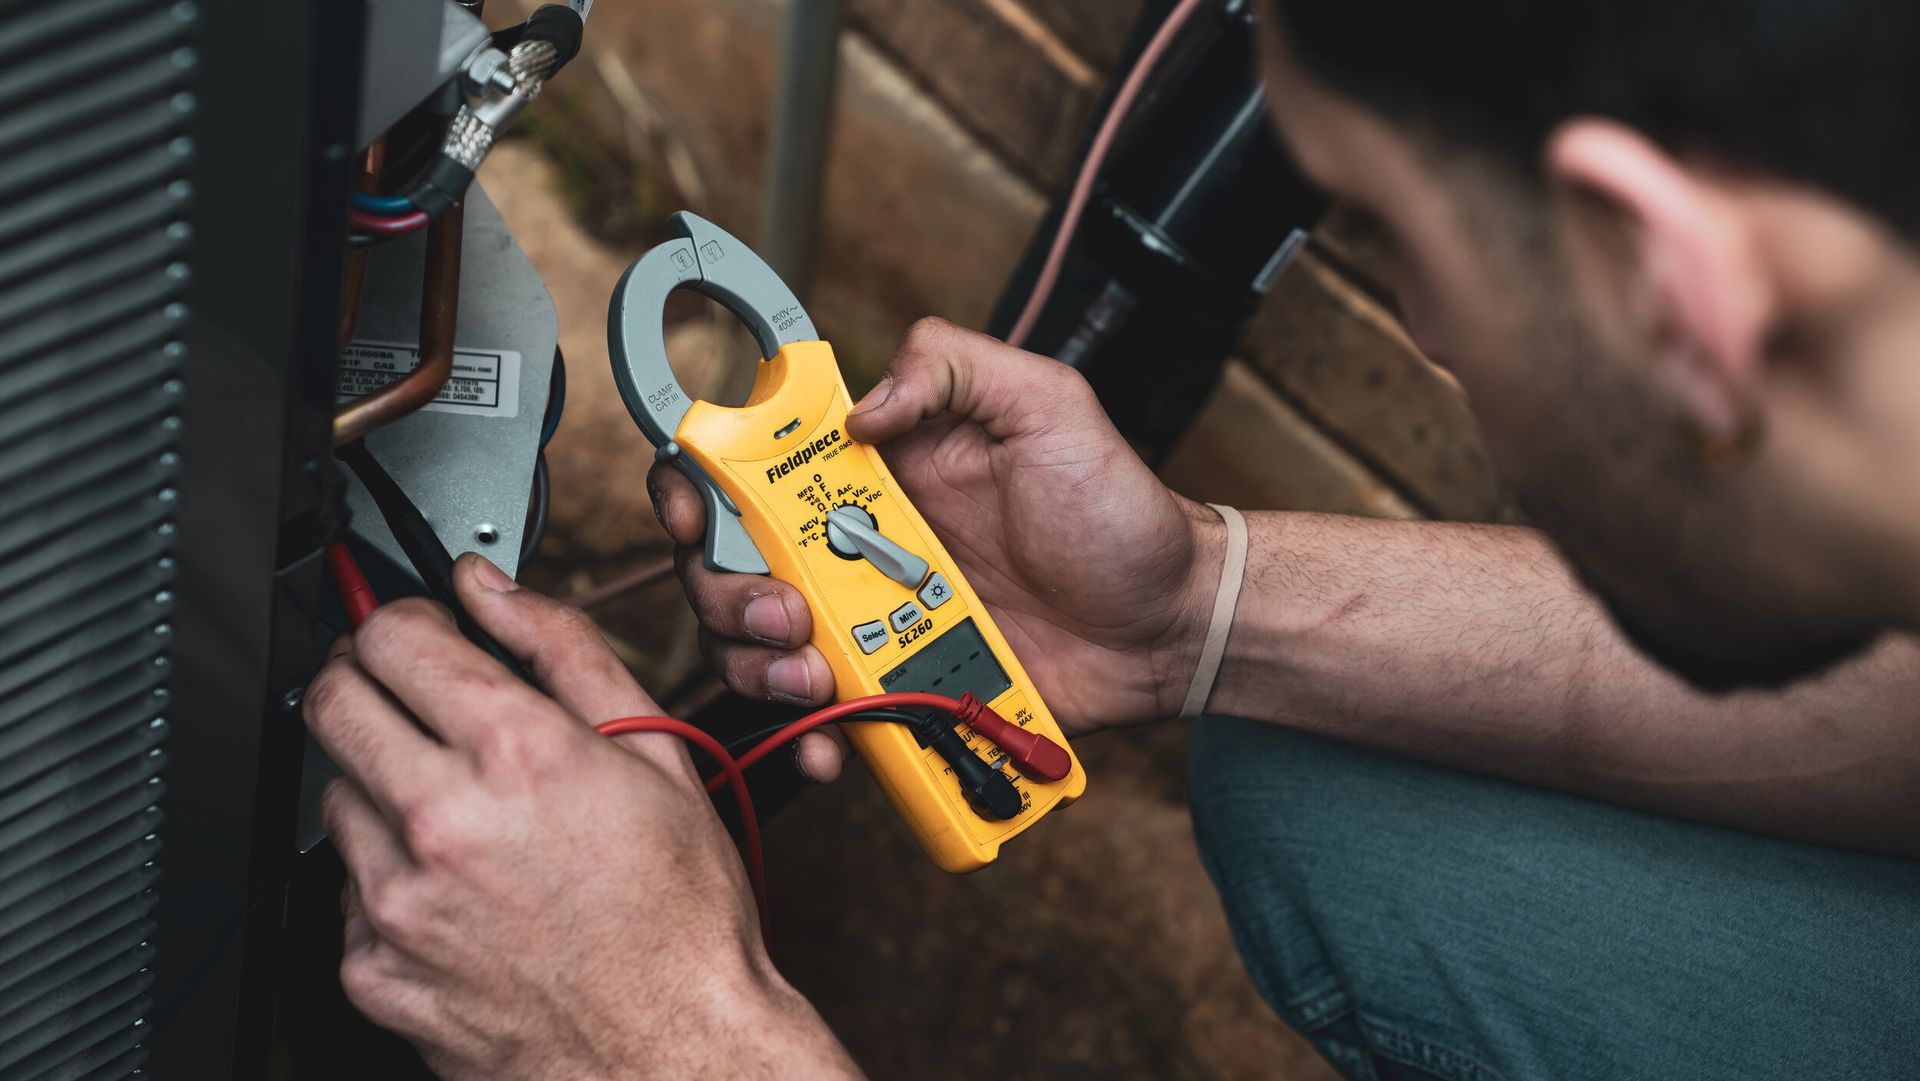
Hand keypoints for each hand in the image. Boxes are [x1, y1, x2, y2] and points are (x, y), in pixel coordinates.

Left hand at [304, 554, 858, 1079]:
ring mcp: (396, 901)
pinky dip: (389, 875)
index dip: (407, 621)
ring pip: (335, 795)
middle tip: (412, 698)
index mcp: (515, 754)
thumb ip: (563, 649)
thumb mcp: (656, 752)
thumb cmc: (678, 915)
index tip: (426, 636)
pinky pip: (346, 890)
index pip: (393, 636)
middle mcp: (441, 821)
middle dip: (366, 681)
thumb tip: (495, 591)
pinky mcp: (373, 968)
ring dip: (381, 783)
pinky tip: (457, 886)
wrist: (670, 1051)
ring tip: (461, 813)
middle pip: (332, 701)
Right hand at [651, 318, 1218, 781]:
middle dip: (727, 591)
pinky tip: (833, 740)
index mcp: (873, 472)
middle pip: (728, 562)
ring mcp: (868, 621)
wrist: (1168, 624)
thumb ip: (954, 368)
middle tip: (788, 609)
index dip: (697, 482)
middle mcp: (853, 544)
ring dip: (758, 663)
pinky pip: (823, 717)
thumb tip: (859, 409)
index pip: (750, 462)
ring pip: (756, 645)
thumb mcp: (1049, 403)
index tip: (699, 511)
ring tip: (816, 671)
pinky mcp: (893, 689)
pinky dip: (810, 735)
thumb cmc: (1116, 512)